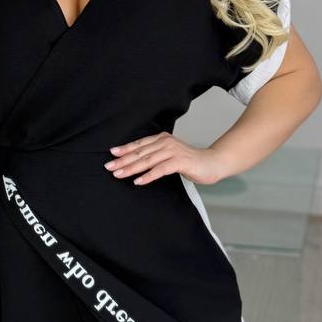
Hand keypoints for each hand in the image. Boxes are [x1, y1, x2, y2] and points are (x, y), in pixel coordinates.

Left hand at [103, 132, 231, 186]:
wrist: (212, 163)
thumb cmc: (190, 161)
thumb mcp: (170, 156)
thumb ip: (156, 156)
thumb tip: (136, 162)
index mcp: (162, 139)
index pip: (140, 144)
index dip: (125, 149)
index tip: (112, 154)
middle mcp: (166, 142)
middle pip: (141, 152)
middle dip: (123, 160)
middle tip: (109, 167)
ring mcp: (173, 151)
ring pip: (148, 160)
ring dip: (131, 168)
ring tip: (119, 174)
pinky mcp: (180, 162)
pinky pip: (160, 170)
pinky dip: (148, 176)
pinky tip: (138, 181)